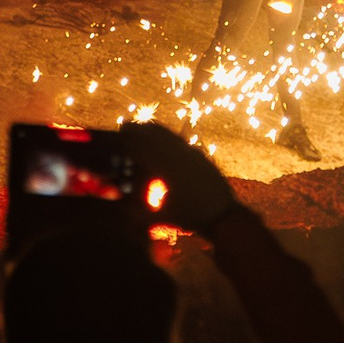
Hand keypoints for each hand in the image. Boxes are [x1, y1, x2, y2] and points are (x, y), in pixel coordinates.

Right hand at [121, 121, 237, 231]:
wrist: (223, 215)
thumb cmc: (191, 218)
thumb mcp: (163, 218)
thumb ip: (141, 216)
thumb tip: (123, 214)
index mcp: (166, 170)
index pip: (144, 149)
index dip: (130, 139)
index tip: (120, 132)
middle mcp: (178, 157)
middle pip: (156, 137)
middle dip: (140, 129)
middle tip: (127, 124)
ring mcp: (192, 155)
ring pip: (171, 136)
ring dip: (156, 129)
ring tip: (145, 126)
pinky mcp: (202, 158)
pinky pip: (184, 142)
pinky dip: (172, 137)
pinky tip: (169, 138)